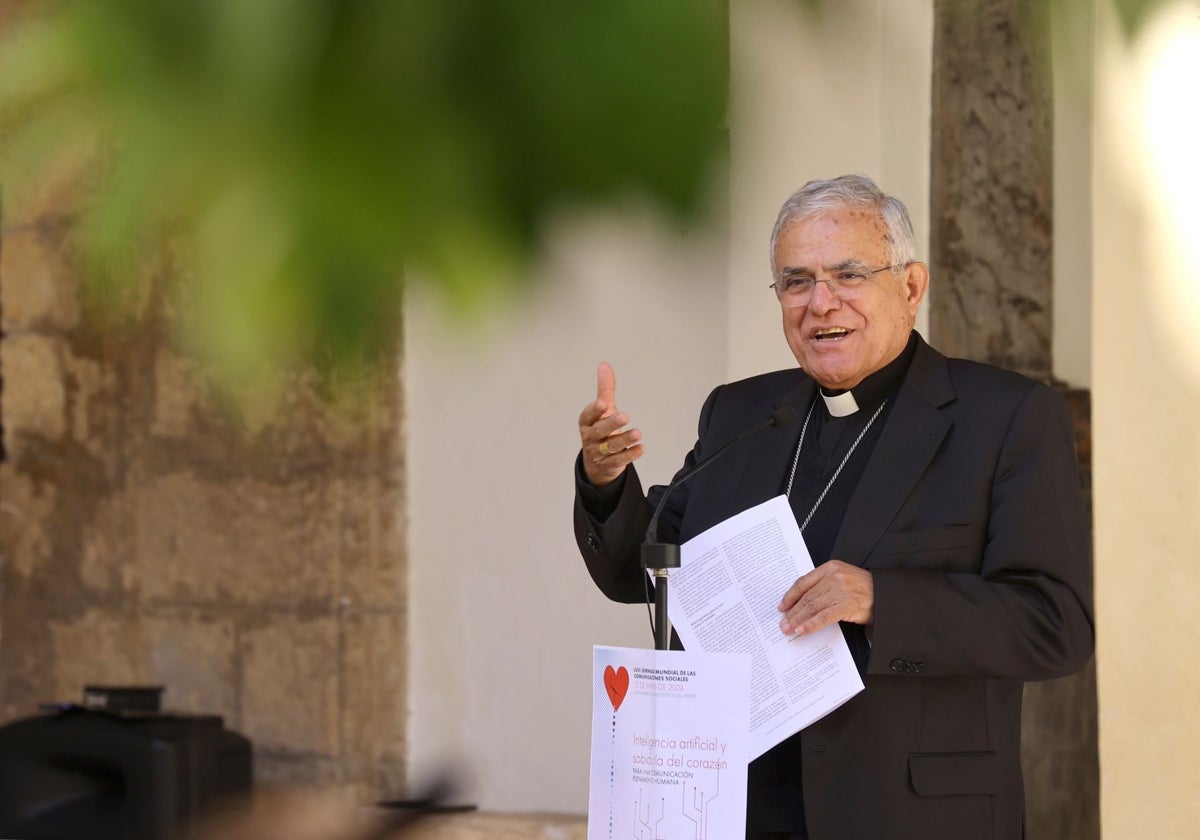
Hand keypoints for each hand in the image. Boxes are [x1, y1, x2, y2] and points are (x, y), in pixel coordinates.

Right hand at [578, 362, 644, 487]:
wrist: (597, 462)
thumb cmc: (600, 429)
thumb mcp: (602, 410)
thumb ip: (605, 389)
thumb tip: (604, 365)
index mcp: (587, 422)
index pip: (588, 416)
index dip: (594, 410)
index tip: (603, 403)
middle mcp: (591, 437)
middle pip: (600, 431)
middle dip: (611, 424)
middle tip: (624, 416)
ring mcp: (599, 452)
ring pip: (611, 446)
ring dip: (624, 440)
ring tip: (637, 433)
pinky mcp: (609, 464)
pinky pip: (619, 460)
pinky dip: (630, 454)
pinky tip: (641, 448)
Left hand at [778, 560, 873, 635]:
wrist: (886, 594)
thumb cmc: (863, 588)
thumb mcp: (842, 578)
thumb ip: (824, 585)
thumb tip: (801, 601)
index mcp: (830, 567)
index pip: (803, 582)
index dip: (790, 596)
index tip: (782, 606)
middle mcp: (834, 577)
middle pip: (806, 596)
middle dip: (792, 611)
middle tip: (782, 623)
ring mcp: (841, 590)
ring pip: (812, 606)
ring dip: (798, 619)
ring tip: (789, 629)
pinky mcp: (847, 605)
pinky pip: (824, 616)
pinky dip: (811, 624)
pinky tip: (802, 630)